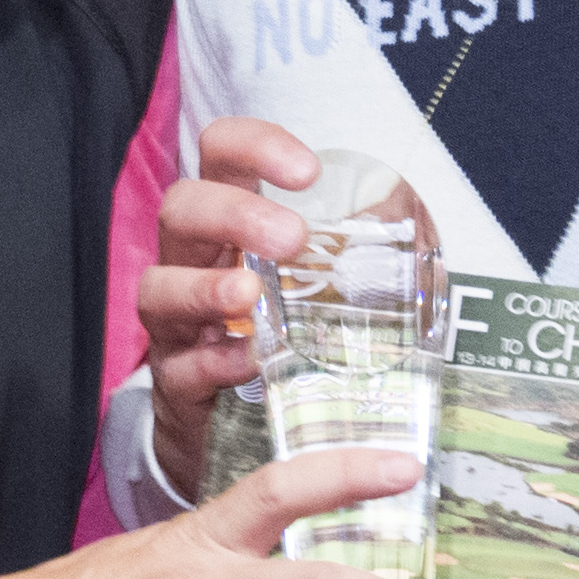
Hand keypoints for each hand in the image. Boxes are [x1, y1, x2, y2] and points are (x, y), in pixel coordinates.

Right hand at [131, 117, 320, 499]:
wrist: (229, 432)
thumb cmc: (278, 336)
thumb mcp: (313, 286)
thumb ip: (350, 254)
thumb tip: (419, 223)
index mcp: (229, 226)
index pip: (220, 155)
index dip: (253, 147)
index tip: (306, 170)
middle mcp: (191, 264)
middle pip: (181, 209)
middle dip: (233, 213)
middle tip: (292, 237)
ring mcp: (176, 326)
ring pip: (158, 288)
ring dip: (205, 287)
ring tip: (251, 294)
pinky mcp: (175, 384)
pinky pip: (179, 367)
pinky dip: (213, 361)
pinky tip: (247, 363)